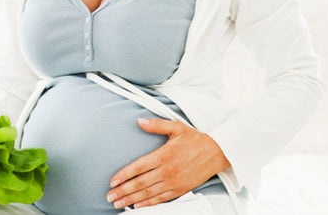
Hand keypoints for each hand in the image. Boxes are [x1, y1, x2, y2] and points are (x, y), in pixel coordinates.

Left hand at [106, 118, 230, 209]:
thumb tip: (139, 121)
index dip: (123, 175)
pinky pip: (161, 199)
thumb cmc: (195, 140)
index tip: (112, 181)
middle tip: (110, 196)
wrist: (217, 153)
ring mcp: (173, 182)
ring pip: (148, 194)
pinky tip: (137, 206)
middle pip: (140, 183)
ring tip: (118, 203)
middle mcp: (167, 171)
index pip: (138, 167)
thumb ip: (156, 125)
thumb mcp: (176, 127)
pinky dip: (148, 204)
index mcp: (164, 155)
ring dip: (131, 200)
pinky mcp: (180, 190)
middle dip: (123, 191)